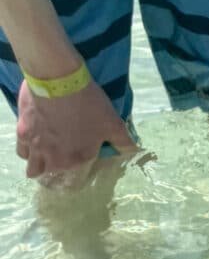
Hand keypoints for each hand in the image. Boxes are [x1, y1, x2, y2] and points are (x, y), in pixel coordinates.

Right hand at [16, 77, 138, 178]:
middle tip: (55, 164)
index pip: (73, 177)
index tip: (74, 166)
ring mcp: (36, 147)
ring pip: (32, 166)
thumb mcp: (113, 124)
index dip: (73, 174)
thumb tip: (137, 152)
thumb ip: (124, 141)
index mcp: (77, 160)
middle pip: (48, 176)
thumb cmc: (89, 105)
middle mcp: (55, 158)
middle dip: (51, 174)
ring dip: (37, 164)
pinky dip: (26, 148)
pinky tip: (31, 139)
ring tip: (42, 155)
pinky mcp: (22, 132)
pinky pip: (22, 149)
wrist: (59, 81)